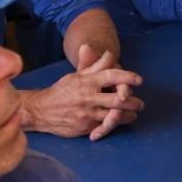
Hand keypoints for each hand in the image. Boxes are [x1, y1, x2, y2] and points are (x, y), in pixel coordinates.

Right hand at [20, 47, 142, 139]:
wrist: (41, 110)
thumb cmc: (62, 91)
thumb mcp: (76, 76)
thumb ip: (94, 66)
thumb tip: (109, 54)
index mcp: (86, 81)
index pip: (111, 76)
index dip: (127, 77)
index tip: (139, 80)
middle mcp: (87, 97)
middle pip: (117, 99)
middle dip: (132, 101)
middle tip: (140, 103)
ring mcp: (87, 113)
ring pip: (114, 115)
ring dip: (127, 116)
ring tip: (133, 114)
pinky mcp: (85, 127)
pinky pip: (104, 127)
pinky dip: (114, 125)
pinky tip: (120, 123)